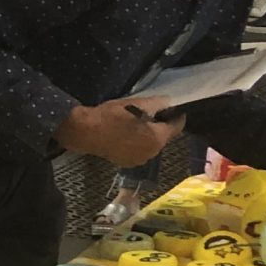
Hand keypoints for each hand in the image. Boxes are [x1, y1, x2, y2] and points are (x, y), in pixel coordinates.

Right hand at [59, 96, 180, 168]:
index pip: (177, 127)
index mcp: (158, 139)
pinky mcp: (125, 162)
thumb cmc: (114, 116)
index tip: (175, 109)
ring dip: (148, 136)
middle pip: (163, 137)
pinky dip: (137, 143)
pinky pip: (138, 151)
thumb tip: (170, 103)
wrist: (87, 132)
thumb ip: (159, 103)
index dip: (178, 116)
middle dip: (160, 126)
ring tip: (138, 124)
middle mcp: (152, 153)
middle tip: (152, 114)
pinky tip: (127, 134)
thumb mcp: (138, 103)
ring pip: (150, 145)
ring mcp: (138, 160)